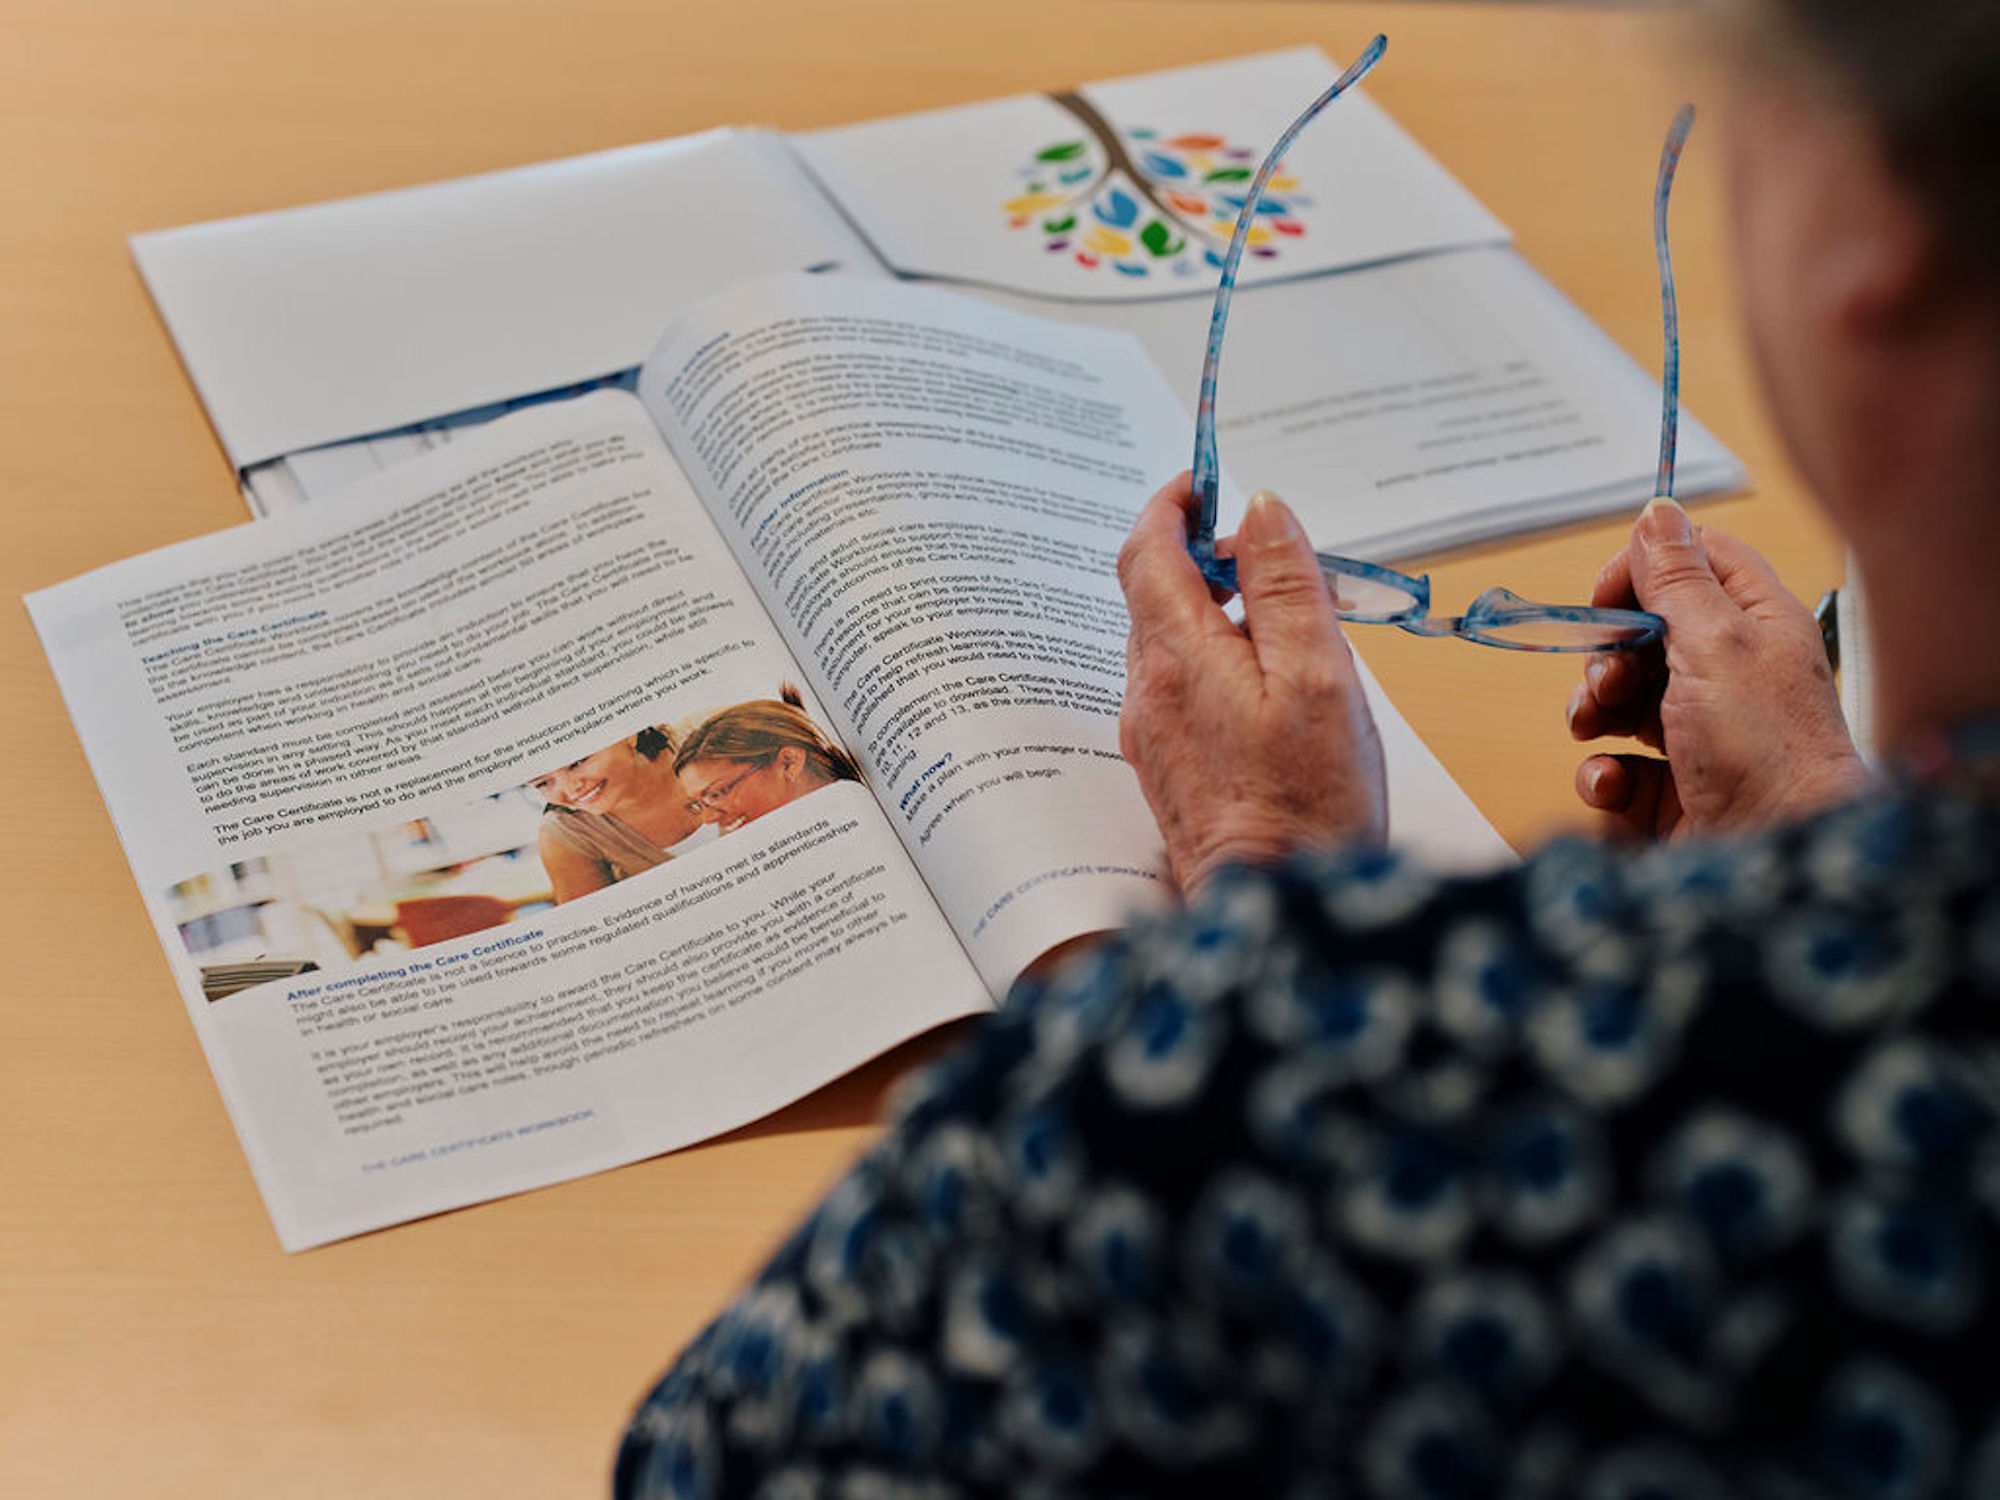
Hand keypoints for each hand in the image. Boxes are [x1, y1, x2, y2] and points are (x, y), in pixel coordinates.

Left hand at [1117, 474, 1385, 895]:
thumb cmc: (1310, 802)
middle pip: (1154, 593)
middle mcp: (1148, 691)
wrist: (1275, 909)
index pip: (1147, 551)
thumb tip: (1260, 510)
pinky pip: (1178, 686)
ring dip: (1212, 611)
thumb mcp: (1319, 676)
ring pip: (1168, 640)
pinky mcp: (1166, 766)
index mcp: (1178, 657)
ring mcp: (1151, 732)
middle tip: (1269, 556)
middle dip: (1202, 558)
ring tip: (1284, 625)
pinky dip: (1213, 659)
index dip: (1173, 506)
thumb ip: (1287, 586)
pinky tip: (1267, 686)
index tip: (1207, 486)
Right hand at [1569, 498, 1867, 837]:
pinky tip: (1614, 783)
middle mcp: (1732, 673)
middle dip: (1608, 653)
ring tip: (1594, 727)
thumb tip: (1657, 512)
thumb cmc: (1767, 748)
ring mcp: (1702, 733)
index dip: (1643, 571)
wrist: (1781, 855)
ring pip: (1623, 700)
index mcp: (1756, 623)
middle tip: (1610, 678)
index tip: (1607, 596)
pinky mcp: (1675, 788)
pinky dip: (1603, 774)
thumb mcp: (1715, 642)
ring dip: (1593, 710)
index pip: (1696, 563)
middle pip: (1645, 633)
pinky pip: (1618, 767)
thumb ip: (1676, 577)